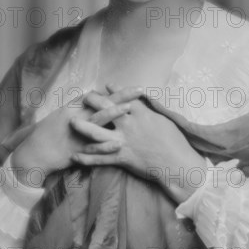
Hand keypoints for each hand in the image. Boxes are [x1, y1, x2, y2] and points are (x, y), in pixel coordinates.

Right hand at [11, 85, 142, 185]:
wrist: (34, 154)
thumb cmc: (48, 133)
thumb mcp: (61, 116)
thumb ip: (77, 107)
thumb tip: (92, 97)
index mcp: (73, 108)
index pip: (96, 95)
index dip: (114, 91)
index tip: (131, 87)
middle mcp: (76, 117)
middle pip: (101, 103)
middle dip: (121, 95)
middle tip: (140, 89)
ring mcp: (77, 133)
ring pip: (97, 121)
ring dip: (113, 114)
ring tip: (129, 108)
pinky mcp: (77, 150)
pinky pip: (93, 147)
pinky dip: (105, 145)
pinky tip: (118, 143)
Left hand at [71, 87, 206, 202]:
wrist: (176, 163)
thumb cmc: (174, 141)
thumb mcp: (163, 120)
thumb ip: (149, 111)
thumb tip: (142, 101)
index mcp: (141, 114)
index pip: (124, 98)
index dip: (114, 90)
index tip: (105, 85)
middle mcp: (128, 124)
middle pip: (106, 109)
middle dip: (93, 101)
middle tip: (84, 97)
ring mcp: (123, 141)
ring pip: (97, 133)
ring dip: (83, 127)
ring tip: (72, 122)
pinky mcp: (121, 158)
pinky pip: (100, 158)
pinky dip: (87, 158)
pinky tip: (75, 156)